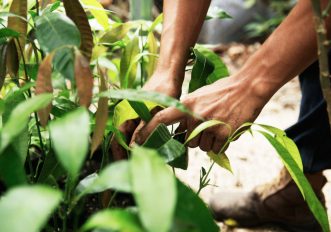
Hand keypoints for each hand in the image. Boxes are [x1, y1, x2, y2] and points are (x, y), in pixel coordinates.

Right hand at [110, 68, 183, 159]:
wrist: (169, 74)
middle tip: (133, 169)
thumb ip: (144, 129)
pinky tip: (148, 149)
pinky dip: (141, 141)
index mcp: (125, 113)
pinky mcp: (142, 114)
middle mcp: (126, 114)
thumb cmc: (163, 90)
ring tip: (140, 162)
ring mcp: (134, 114)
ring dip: (134, 148)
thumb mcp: (154, 112)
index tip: (123, 167)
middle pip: (122, 138)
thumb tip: (133, 148)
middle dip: (125, 154)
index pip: (117, 138)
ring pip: (130, 135)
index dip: (118, 153)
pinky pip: (138, 130)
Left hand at [133, 74, 271, 153]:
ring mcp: (210, 126)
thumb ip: (186, 113)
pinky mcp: (224, 135)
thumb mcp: (199, 97)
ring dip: (209, 142)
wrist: (248, 88)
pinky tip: (227, 129)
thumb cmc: (222, 91)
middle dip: (195, 138)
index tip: (137, 141)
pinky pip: (216, 150)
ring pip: (202, 148)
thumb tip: (177, 131)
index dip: (148, 131)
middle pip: (187, 141)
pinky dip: (221, 144)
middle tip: (208, 125)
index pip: (162, 119)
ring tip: (219, 125)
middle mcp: (195, 116)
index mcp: (187, 105)